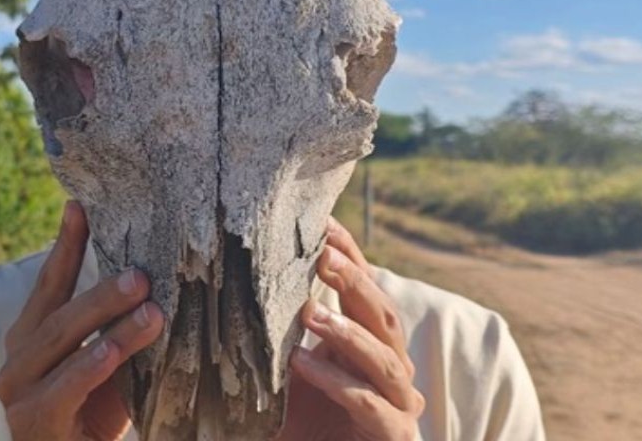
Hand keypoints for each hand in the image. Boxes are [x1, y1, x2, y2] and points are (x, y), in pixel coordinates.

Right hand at [0, 202, 164, 440]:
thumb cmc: (94, 415)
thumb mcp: (108, 364)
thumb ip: (119, 329)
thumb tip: (161, 282)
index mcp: (31, 338)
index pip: (49, 284)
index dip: (65, 245)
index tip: (79, 207)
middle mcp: (18, 360)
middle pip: (58, 314)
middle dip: (101, 291)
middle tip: (142, 274)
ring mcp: (20, 394)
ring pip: (62, 348)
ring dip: (108, 326)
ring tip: (149, 312)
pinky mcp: (33, 425)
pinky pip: (61, 391)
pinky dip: (87, 369)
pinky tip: (110, 353)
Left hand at [276, 217, 424, 440]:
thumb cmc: (301, 419)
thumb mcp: (286, 366)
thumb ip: (280, 327)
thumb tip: (243, 271)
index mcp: (371, 344)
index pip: (368, 290)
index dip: (350, 255)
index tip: (323, 222)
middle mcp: (391, 369)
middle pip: (384, 317)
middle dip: (355, 284)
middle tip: (322, 257)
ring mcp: (398, 405)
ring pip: (385, 360)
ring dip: (348, 333)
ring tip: (310, 314)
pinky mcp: (391, 436)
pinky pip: (368, 404)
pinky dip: (336, 382)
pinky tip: (303, 364)